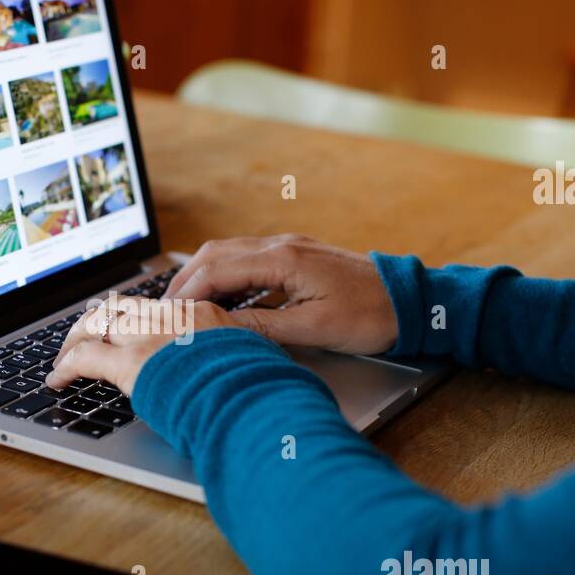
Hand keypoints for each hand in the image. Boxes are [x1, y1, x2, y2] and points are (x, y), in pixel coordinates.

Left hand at [47, 296, 239, 396]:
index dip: (129, 317)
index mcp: (202, 315)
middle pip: (120, 306)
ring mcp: (151, 338)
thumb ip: (226, 360)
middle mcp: (172, 319)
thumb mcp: (250, 364)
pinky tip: (57, 380)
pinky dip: (65, 367)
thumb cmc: (260, 394)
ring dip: (75, 340)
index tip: (119, 328)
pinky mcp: (132, 364)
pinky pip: (85, 358)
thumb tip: (220, 374)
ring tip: (64, 358)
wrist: (257, 402)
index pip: (154, 307)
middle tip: (81, 337)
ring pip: (97, 324)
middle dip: (94, 321)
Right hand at [164, 235, 397, 355]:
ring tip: (183, 304)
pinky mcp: (296, 256)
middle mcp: (282, 245)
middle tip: (163, 309)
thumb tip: (219, 328)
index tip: (166, 314)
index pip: (218, 270)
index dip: (186, 292)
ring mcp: (289, 247)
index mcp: (284, 260)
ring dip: (202, 275)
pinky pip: (247, 258)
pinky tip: (219, 297)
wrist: (411, 300)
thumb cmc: (370, 315)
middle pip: (216, 254)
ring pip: (229, 252)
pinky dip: (224, 274)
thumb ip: (263, 325)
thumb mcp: (313, 329)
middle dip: (184, 280)